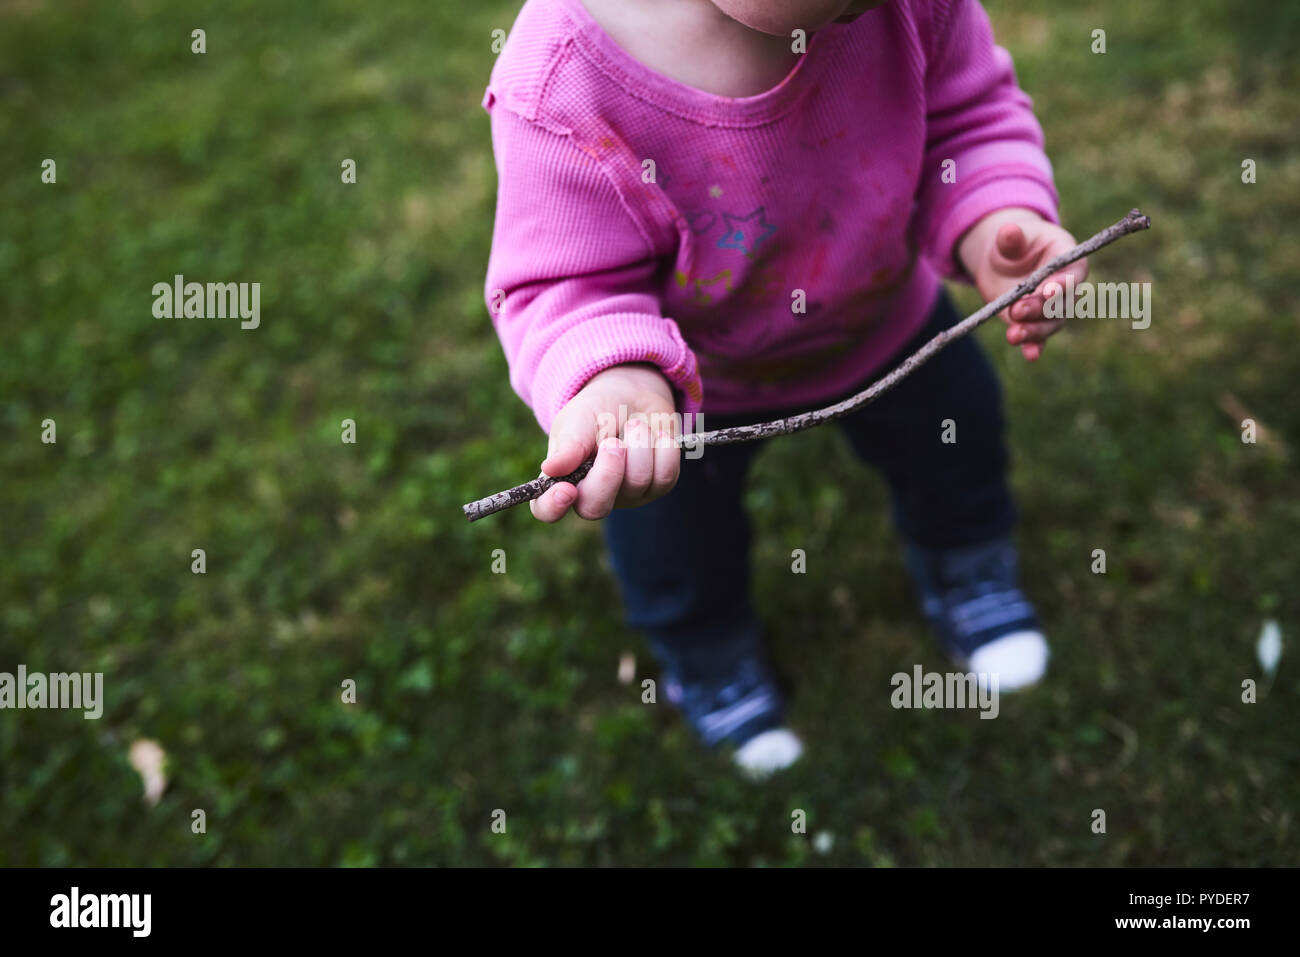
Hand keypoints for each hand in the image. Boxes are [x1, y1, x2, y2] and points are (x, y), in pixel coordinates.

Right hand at [531, 363, 680, 522]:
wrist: (635, 396)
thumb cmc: (597, 409)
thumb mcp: (578, 418)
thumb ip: (568, 443)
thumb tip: (550, 469)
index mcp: (562, 479)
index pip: (547, 509)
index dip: (553, 507)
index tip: (566, 490)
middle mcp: (592, 494)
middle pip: (596, 507)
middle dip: (608, 472)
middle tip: (612, 441)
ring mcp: (627, 495)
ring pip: (636, 484)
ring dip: (638, 446)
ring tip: (634, 424)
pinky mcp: (657, 487)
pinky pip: (665, 477)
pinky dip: (663, 449)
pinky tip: (657, 435)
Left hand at [956, 207, 1087, 360]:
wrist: (1001, 262)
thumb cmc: (1013, 244)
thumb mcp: (1010, 239)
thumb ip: (1011, 238)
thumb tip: (1008, 231)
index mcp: (1068, 259)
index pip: (1072, 274)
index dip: (1062, 284)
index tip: (1047, 291)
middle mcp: (1065, 287)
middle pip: (1063, 303)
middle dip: (1041, 309)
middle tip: (1018, 311)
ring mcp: (1052, 308)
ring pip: (1052, 323)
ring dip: (1035, 332)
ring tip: (1014, 335)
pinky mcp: (1035, 323)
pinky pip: (1039, 338)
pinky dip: (1034, 347)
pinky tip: (1030, 355)